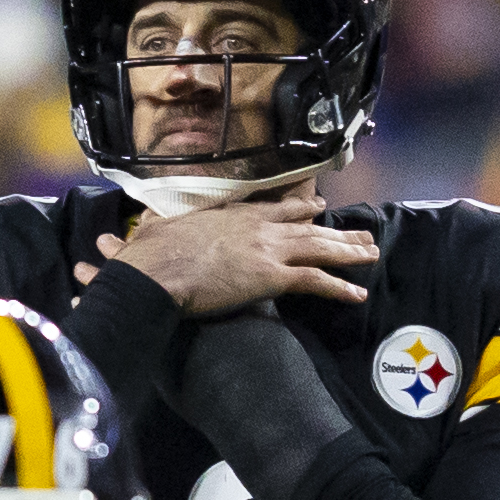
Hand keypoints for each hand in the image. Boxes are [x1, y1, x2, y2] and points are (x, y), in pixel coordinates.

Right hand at [71, 187, 374, 315]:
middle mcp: (256, 227)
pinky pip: (315, 281)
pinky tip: (358, 292)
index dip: (301, 209)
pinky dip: (340, 287)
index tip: (318, 207)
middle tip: (362, 235)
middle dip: (337, 232)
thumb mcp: (156, 231)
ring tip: (372, 255)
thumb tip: (128, 234)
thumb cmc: (151, 255)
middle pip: (307, 227)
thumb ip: (158, 228)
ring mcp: (267, 249)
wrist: (156, 270)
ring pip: (319, 248)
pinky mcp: (271, 275)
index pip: (276, 208)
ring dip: (348, 252)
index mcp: (232, 215)